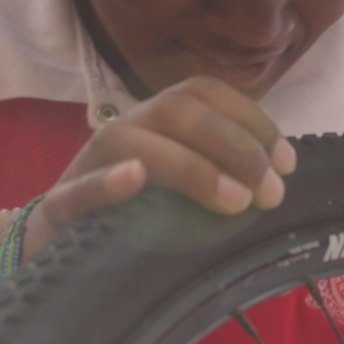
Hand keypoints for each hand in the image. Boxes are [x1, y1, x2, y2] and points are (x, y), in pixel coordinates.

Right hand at [21, 76, 297, 259]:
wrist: (57, 250)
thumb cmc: (135, 216)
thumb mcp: (182, 189)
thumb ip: (219, 174)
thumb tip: (275, 178)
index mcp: (155, 121)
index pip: (204, 93)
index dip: (250, 119)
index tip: (286, 161)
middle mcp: (122, 130)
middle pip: (176, 110)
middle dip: (233, 146)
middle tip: (269, 192)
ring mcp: (86, 165)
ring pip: (129, 141)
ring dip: (189, 167)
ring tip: (234, 201)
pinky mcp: (58, 208)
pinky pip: (79, 190)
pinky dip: (108, 182)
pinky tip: (135, 178)